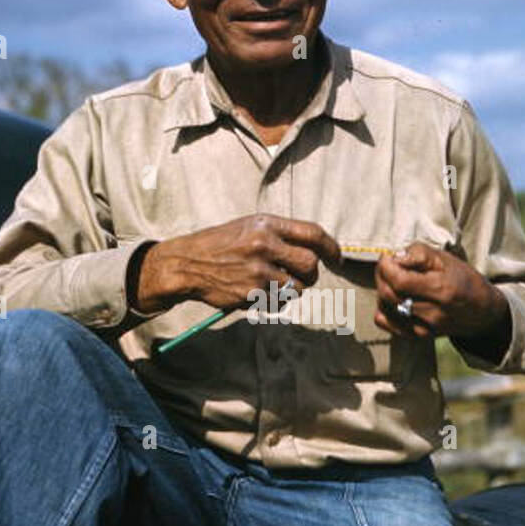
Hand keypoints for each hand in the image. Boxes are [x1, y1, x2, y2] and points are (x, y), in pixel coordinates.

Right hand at [134, 214, 340, 313]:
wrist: (187, 264)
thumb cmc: (219, 245)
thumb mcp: (248, 227)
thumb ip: (279, 234)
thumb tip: (314, 248)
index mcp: (266, 223)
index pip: (313, 233)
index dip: (331, 247)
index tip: (337, 258)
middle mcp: (264, 244)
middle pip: (310, 263)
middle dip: (311, 274)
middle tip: (303, 277)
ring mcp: (258, 270)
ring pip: (298, 287)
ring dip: (292, 290)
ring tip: (274, 285)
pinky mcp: (251, 292)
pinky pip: (279, 302)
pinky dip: (275, 301)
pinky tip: (258, 292)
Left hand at [374, 243, 511, 353]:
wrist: (483, 313)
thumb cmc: (464, 280)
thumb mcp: (447, 259)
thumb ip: (419, 254)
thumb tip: (395, 257)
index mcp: (440, 289)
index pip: (399, 281)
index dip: (386, 267)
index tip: (388, 257)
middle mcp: (431, 312)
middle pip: (389, 294)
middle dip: (381, 276)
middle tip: (387, 265)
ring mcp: (424, 328)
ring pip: (386, 308)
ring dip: (382, 290)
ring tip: (391, 279)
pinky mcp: (418, 337)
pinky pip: (387, 324)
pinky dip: (383, 309)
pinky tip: (392, 298)